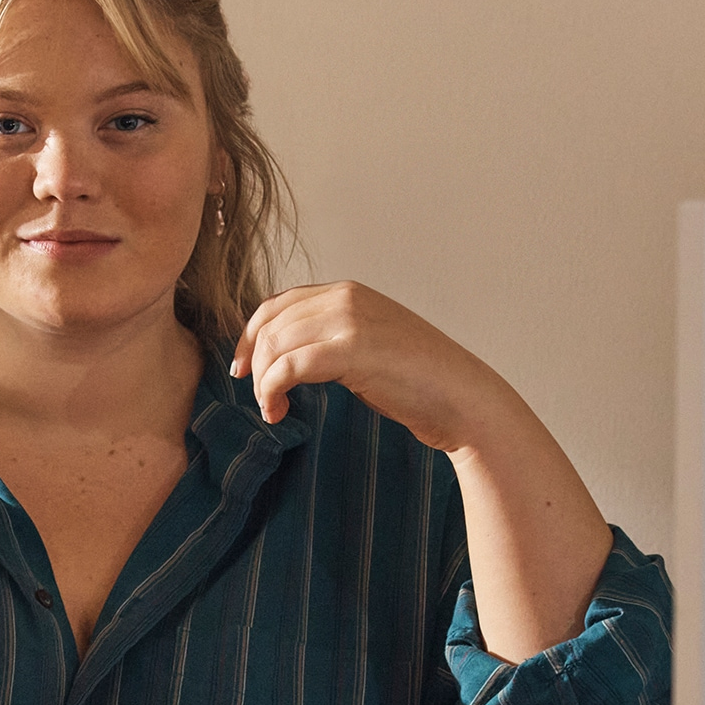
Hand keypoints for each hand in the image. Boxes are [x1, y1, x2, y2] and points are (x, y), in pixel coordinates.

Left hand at [231, 283, 514, 450]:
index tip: (241, 367)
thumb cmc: (420, 383)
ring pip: (274, 345)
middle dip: (253, 362)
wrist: (463, 399)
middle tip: (256, 396)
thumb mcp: (370, 347)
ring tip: (271, 409)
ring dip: (262, 382)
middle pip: (270, 323)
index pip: (278, 303)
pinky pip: (289, 367)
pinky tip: (279, 412)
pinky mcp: (351, 350)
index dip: (249, 335)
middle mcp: (345, 297)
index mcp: (348, 292)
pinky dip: (273, 391)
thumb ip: (333, 340)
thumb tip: (289, 358)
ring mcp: (349, 320)